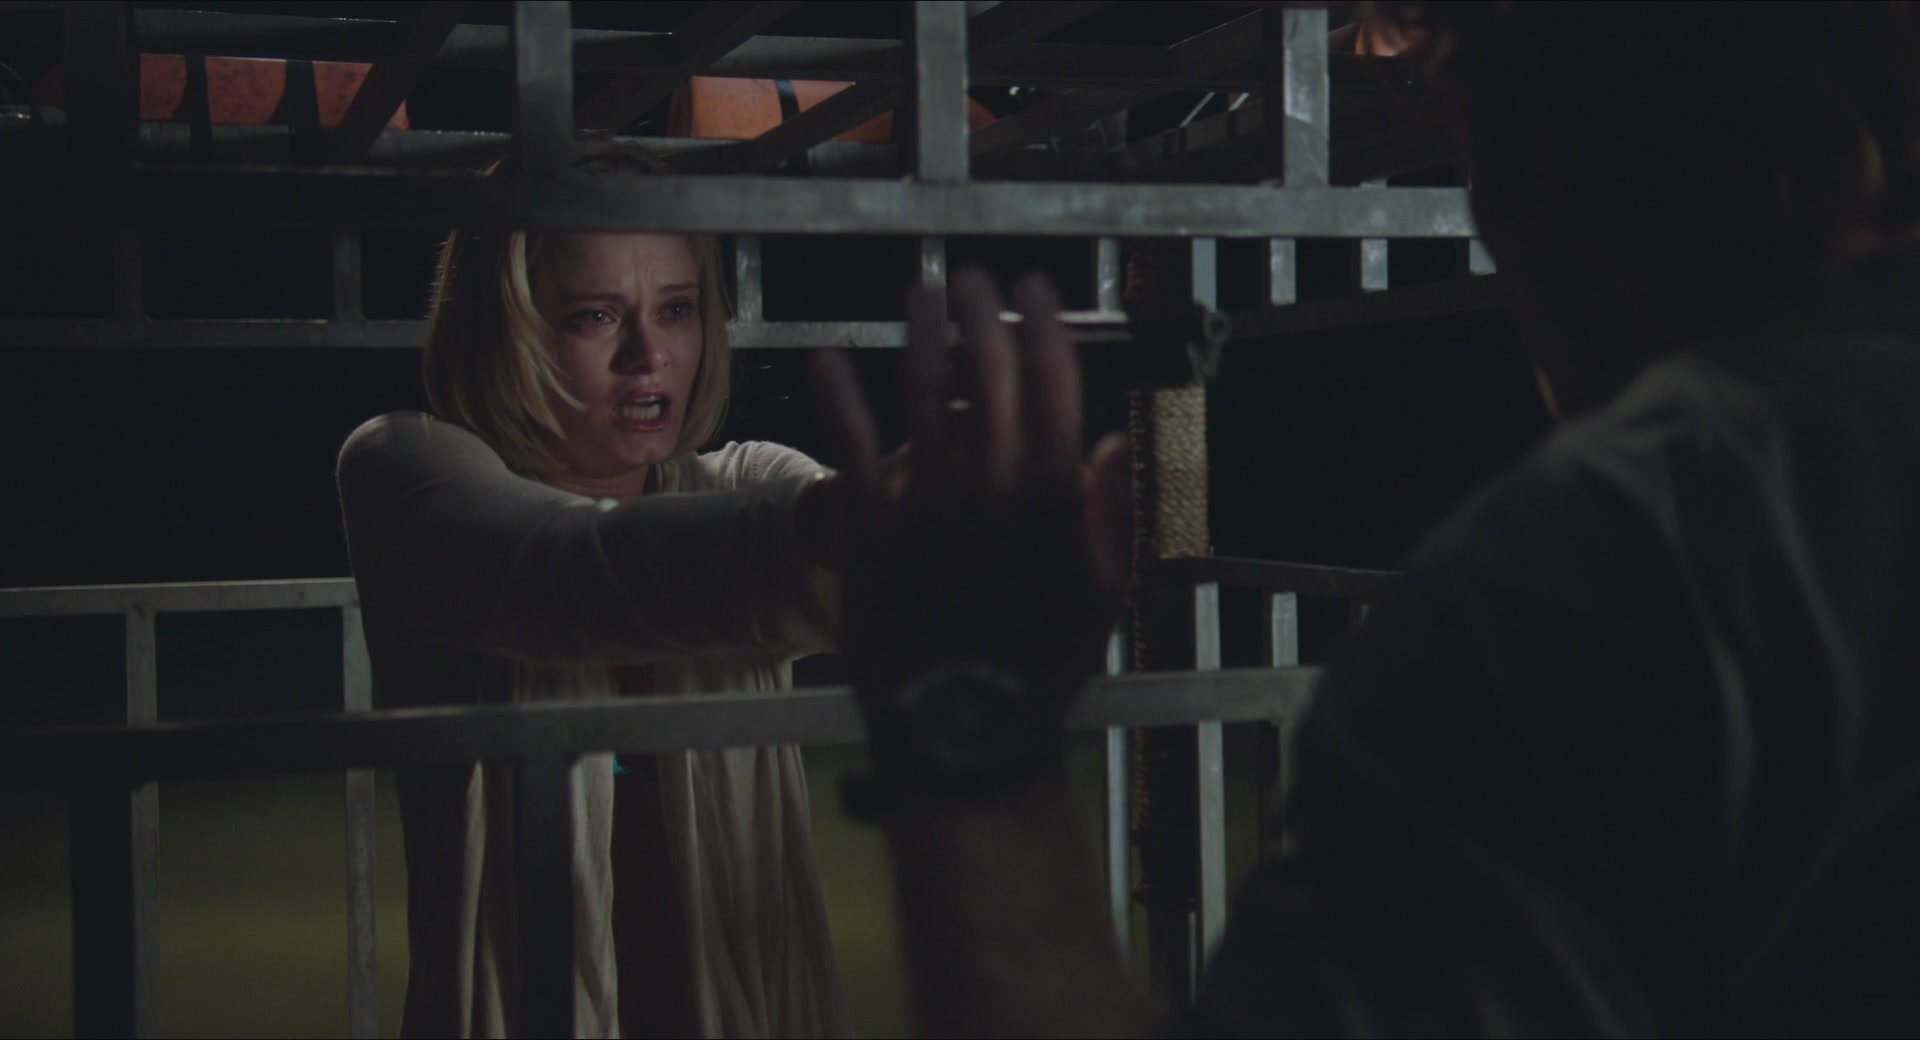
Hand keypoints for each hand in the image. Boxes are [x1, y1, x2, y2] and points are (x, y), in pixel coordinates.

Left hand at [811, 270, 1130, 730]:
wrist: (962, 732)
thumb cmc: (1038, 667)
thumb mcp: (1101, 595)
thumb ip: (1109, 513)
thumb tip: (1115, 442)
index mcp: (1052, 498)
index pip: (1053, 387)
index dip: (1044, 328)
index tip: (1036, 292)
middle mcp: (989, 489)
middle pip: (986, 376)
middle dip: (982, 316)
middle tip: (974, 278)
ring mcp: (926, 506)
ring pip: (920, 396)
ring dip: (919, 335)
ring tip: (919, 293)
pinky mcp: (869, 531)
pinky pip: (850, 449)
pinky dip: (839, 398)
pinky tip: (827, 357)